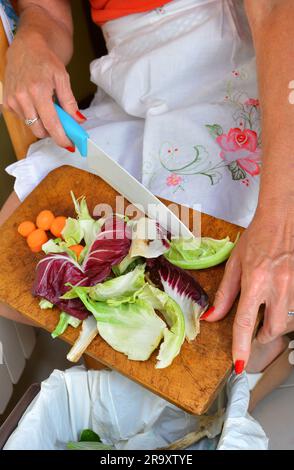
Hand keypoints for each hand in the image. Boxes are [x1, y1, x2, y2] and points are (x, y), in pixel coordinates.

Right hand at [3, 30, 84, 147]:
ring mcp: (12, 100)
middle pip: (39, 130)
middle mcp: (22, 97)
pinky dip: (33, 116)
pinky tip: (36, 103)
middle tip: (62, 125)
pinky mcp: (7, 103)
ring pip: (31, 126)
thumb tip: (78, 120)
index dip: (61, 137)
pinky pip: (23, 119)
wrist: (27, 46)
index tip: (70, 145)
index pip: (51, 124)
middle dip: (52, 132)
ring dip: (42, 123)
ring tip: (48, 107)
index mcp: (37, 90)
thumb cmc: (46, 60)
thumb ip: (70, 102)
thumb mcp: (63, 78)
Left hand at [203, 207, 293, 371]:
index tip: (239, 364)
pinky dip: (287, 312)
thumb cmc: (257, 239)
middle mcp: (278, 285)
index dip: (241, 346)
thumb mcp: (234, 265)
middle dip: (263, 337)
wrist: (282, 220)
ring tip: (268, 311)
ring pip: (288, 322)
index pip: (245, 322)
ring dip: (276, 324)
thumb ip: (224, 295)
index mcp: (256, 280)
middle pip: (273, 329)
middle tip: (256, 332)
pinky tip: (280, 300)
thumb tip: (211, 317)